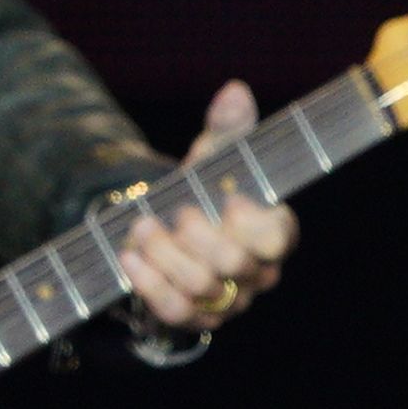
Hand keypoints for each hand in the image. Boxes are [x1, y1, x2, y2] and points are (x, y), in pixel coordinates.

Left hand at [117, 79, 298, 329]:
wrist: (169, 228)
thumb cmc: (205, 189)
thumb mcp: (215, 156)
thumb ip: (228, 128)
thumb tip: (234, 91)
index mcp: (274, 232)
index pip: (277, 238)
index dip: (252, 224)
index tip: (225, 200)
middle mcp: (258, 271)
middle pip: (234, 264)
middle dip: (196, 235)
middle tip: (174, 211)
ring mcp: (229, 299)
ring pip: (202, 288)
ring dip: (164, 255)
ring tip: (142, 227)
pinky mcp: (196, 317)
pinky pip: (175, 311)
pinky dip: (148, 283)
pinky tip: (130, 256)